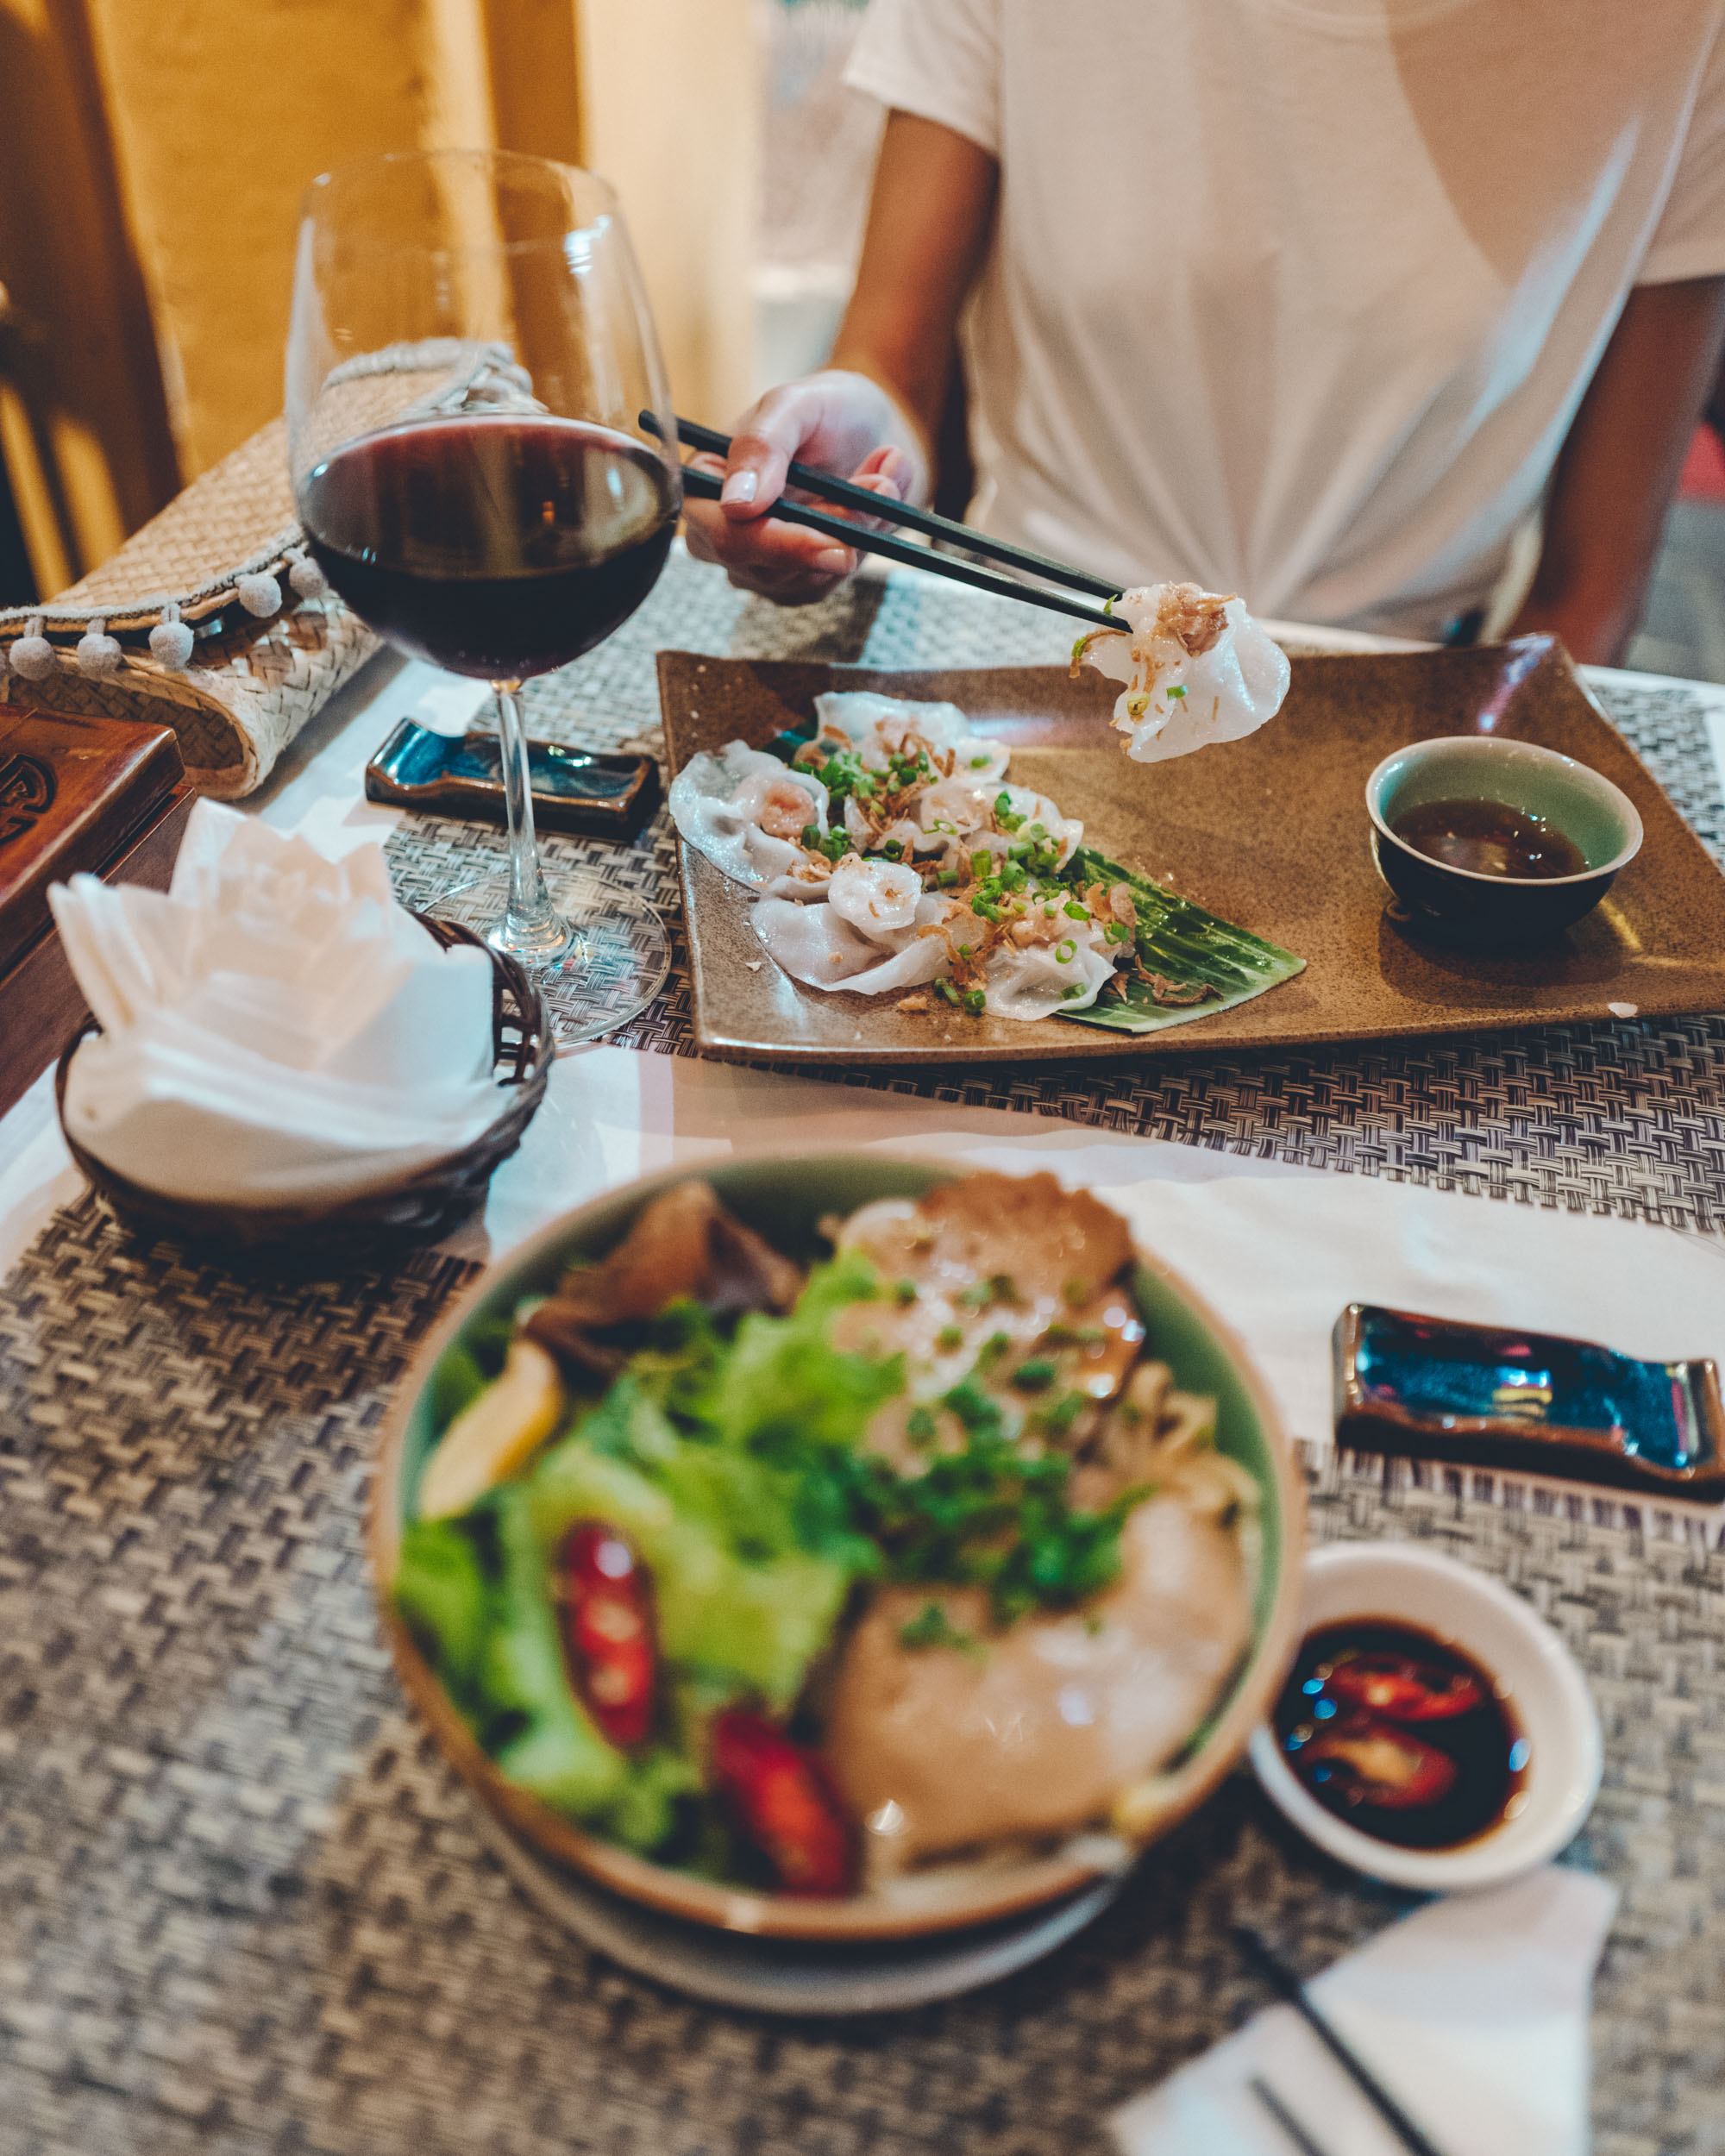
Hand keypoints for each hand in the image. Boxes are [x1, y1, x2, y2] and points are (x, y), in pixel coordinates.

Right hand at [682, 370, 924, 605]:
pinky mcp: (801, 582)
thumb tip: (737, 504)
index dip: (779, 544)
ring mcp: (762, 566)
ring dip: (860, 529)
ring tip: (882, 475)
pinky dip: (869, 539)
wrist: (867, 428)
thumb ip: (761, 444)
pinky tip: (880, 498)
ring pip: (812, 577)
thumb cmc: (822, 408)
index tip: (836, 541)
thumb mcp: (793, 404)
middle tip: (881, 483)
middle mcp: (723, 536)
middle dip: (835, 529)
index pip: (726, 538)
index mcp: (704, 489)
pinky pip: (836, 579)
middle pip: (773, 567)